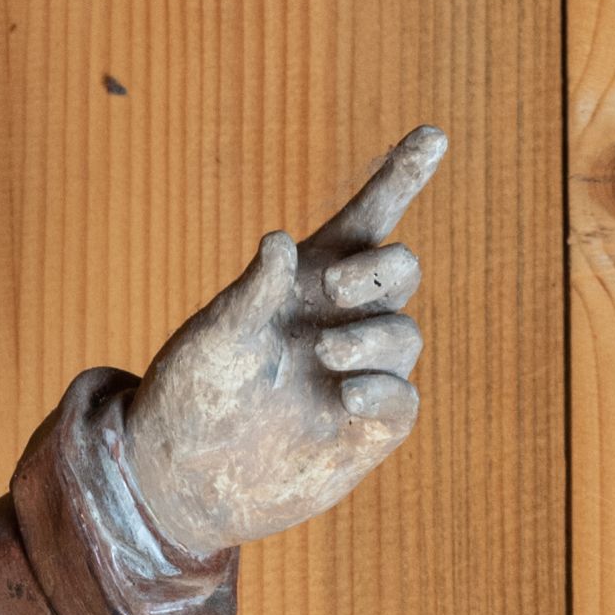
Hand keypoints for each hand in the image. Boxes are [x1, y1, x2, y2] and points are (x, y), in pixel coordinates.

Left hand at [121, 127, 444, 557]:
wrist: (182, 479)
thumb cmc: (193, 395)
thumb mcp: (215, 337)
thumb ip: (251, 291)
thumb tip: (279, 243)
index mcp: (310, 282)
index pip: (368, 220)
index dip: (402, 177)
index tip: (432, 135)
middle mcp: (344, 321)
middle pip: (401, 270)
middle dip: (380, 271)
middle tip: (333, 287)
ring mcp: (360, 374)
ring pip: (404, 336)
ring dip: (372, 338)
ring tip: (322, 354)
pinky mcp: (367, 431)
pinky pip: (402, 401)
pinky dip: (384, 391)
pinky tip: (345, 396)